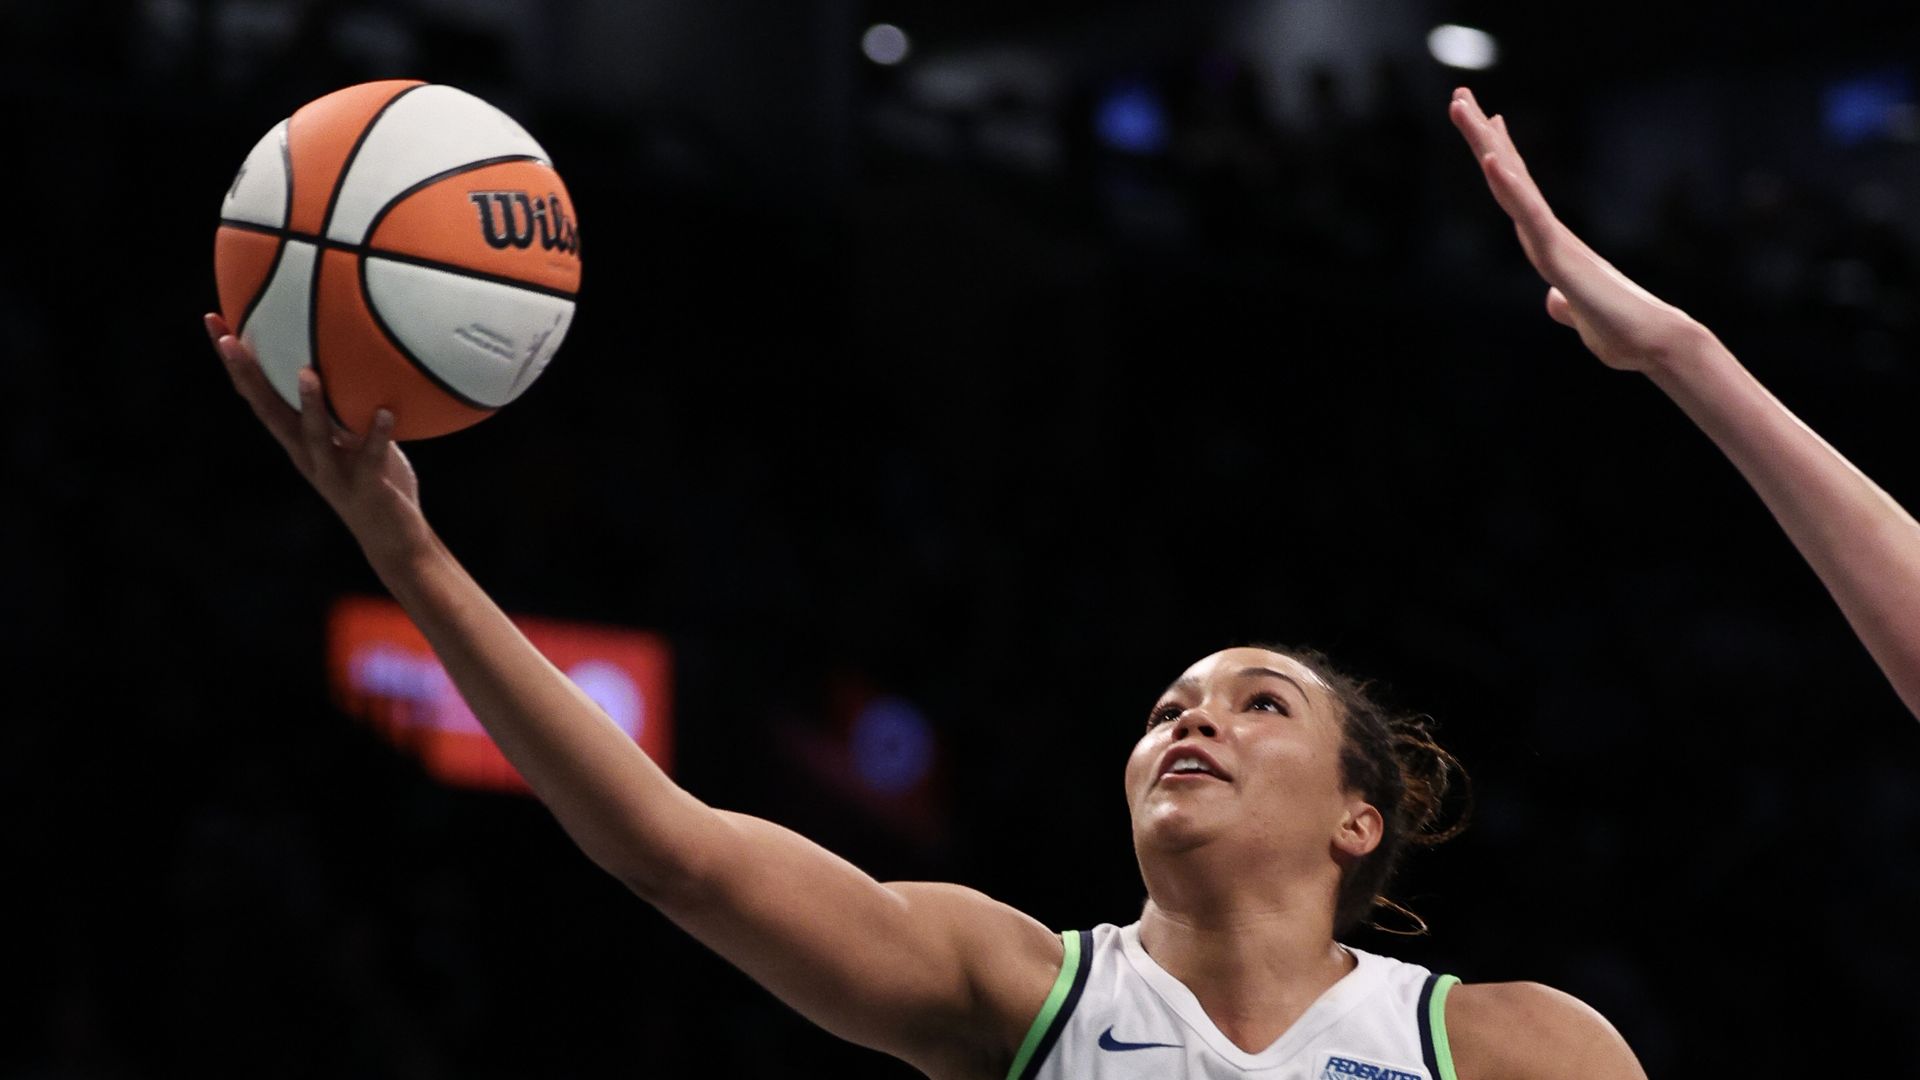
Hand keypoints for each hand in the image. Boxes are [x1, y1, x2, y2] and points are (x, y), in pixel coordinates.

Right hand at [205, 313, 425, 551]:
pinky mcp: (364, 487)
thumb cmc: (375, 479)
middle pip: (268, 411)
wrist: (391, 538)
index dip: (235, 361)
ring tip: (307, 372)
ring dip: (309, 405)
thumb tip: (348, 356)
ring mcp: (332, 473)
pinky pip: (369, 457)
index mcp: (298, 439)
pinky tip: (385, 411)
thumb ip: (346, 405)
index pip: (258, 395)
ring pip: (314, 436)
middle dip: (246, 375)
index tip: (215, 322)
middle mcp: (305, 454)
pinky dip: (376, 434)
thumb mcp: (354, 436)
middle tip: (228, 338)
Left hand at [1448, 87, 1707, 373]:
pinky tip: (1491, 159)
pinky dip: (1510, 187)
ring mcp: (1557, 242)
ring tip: (1459, 105)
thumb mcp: (1581, 318)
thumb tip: (1554, 302)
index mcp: (1553, 248)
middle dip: (1483, 138)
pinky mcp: (1563, 257)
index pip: (1520, 199)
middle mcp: (1553, 236)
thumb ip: (1565, 305)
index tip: (1491, 131)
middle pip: (1511, 178)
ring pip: (1514, 186)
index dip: (1503, 165)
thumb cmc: (1624, 333)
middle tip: (1459, 96)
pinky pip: (1532, 215)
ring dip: (1485, 145)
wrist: (1658, 345)